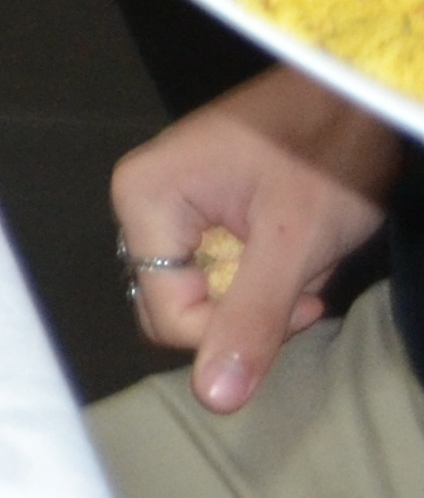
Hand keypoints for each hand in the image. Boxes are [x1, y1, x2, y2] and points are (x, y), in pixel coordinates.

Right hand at [115, 65, 405, 411]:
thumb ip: (251, 319)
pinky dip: (266, 271)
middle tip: (302, 282)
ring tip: (305, 255)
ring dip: (264, 291)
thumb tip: (212, 400)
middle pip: (180, 305)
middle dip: (249, 308)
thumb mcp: (295, 243)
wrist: (354, 97)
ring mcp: (170, 202)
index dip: (233, 329)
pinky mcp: (200, 205)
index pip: (168, 314)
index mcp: (143, 199)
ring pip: (207, 292)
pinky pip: (220, 268)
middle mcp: (142, 201)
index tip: (297, 301)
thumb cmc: (325, 155)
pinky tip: (296, 246)